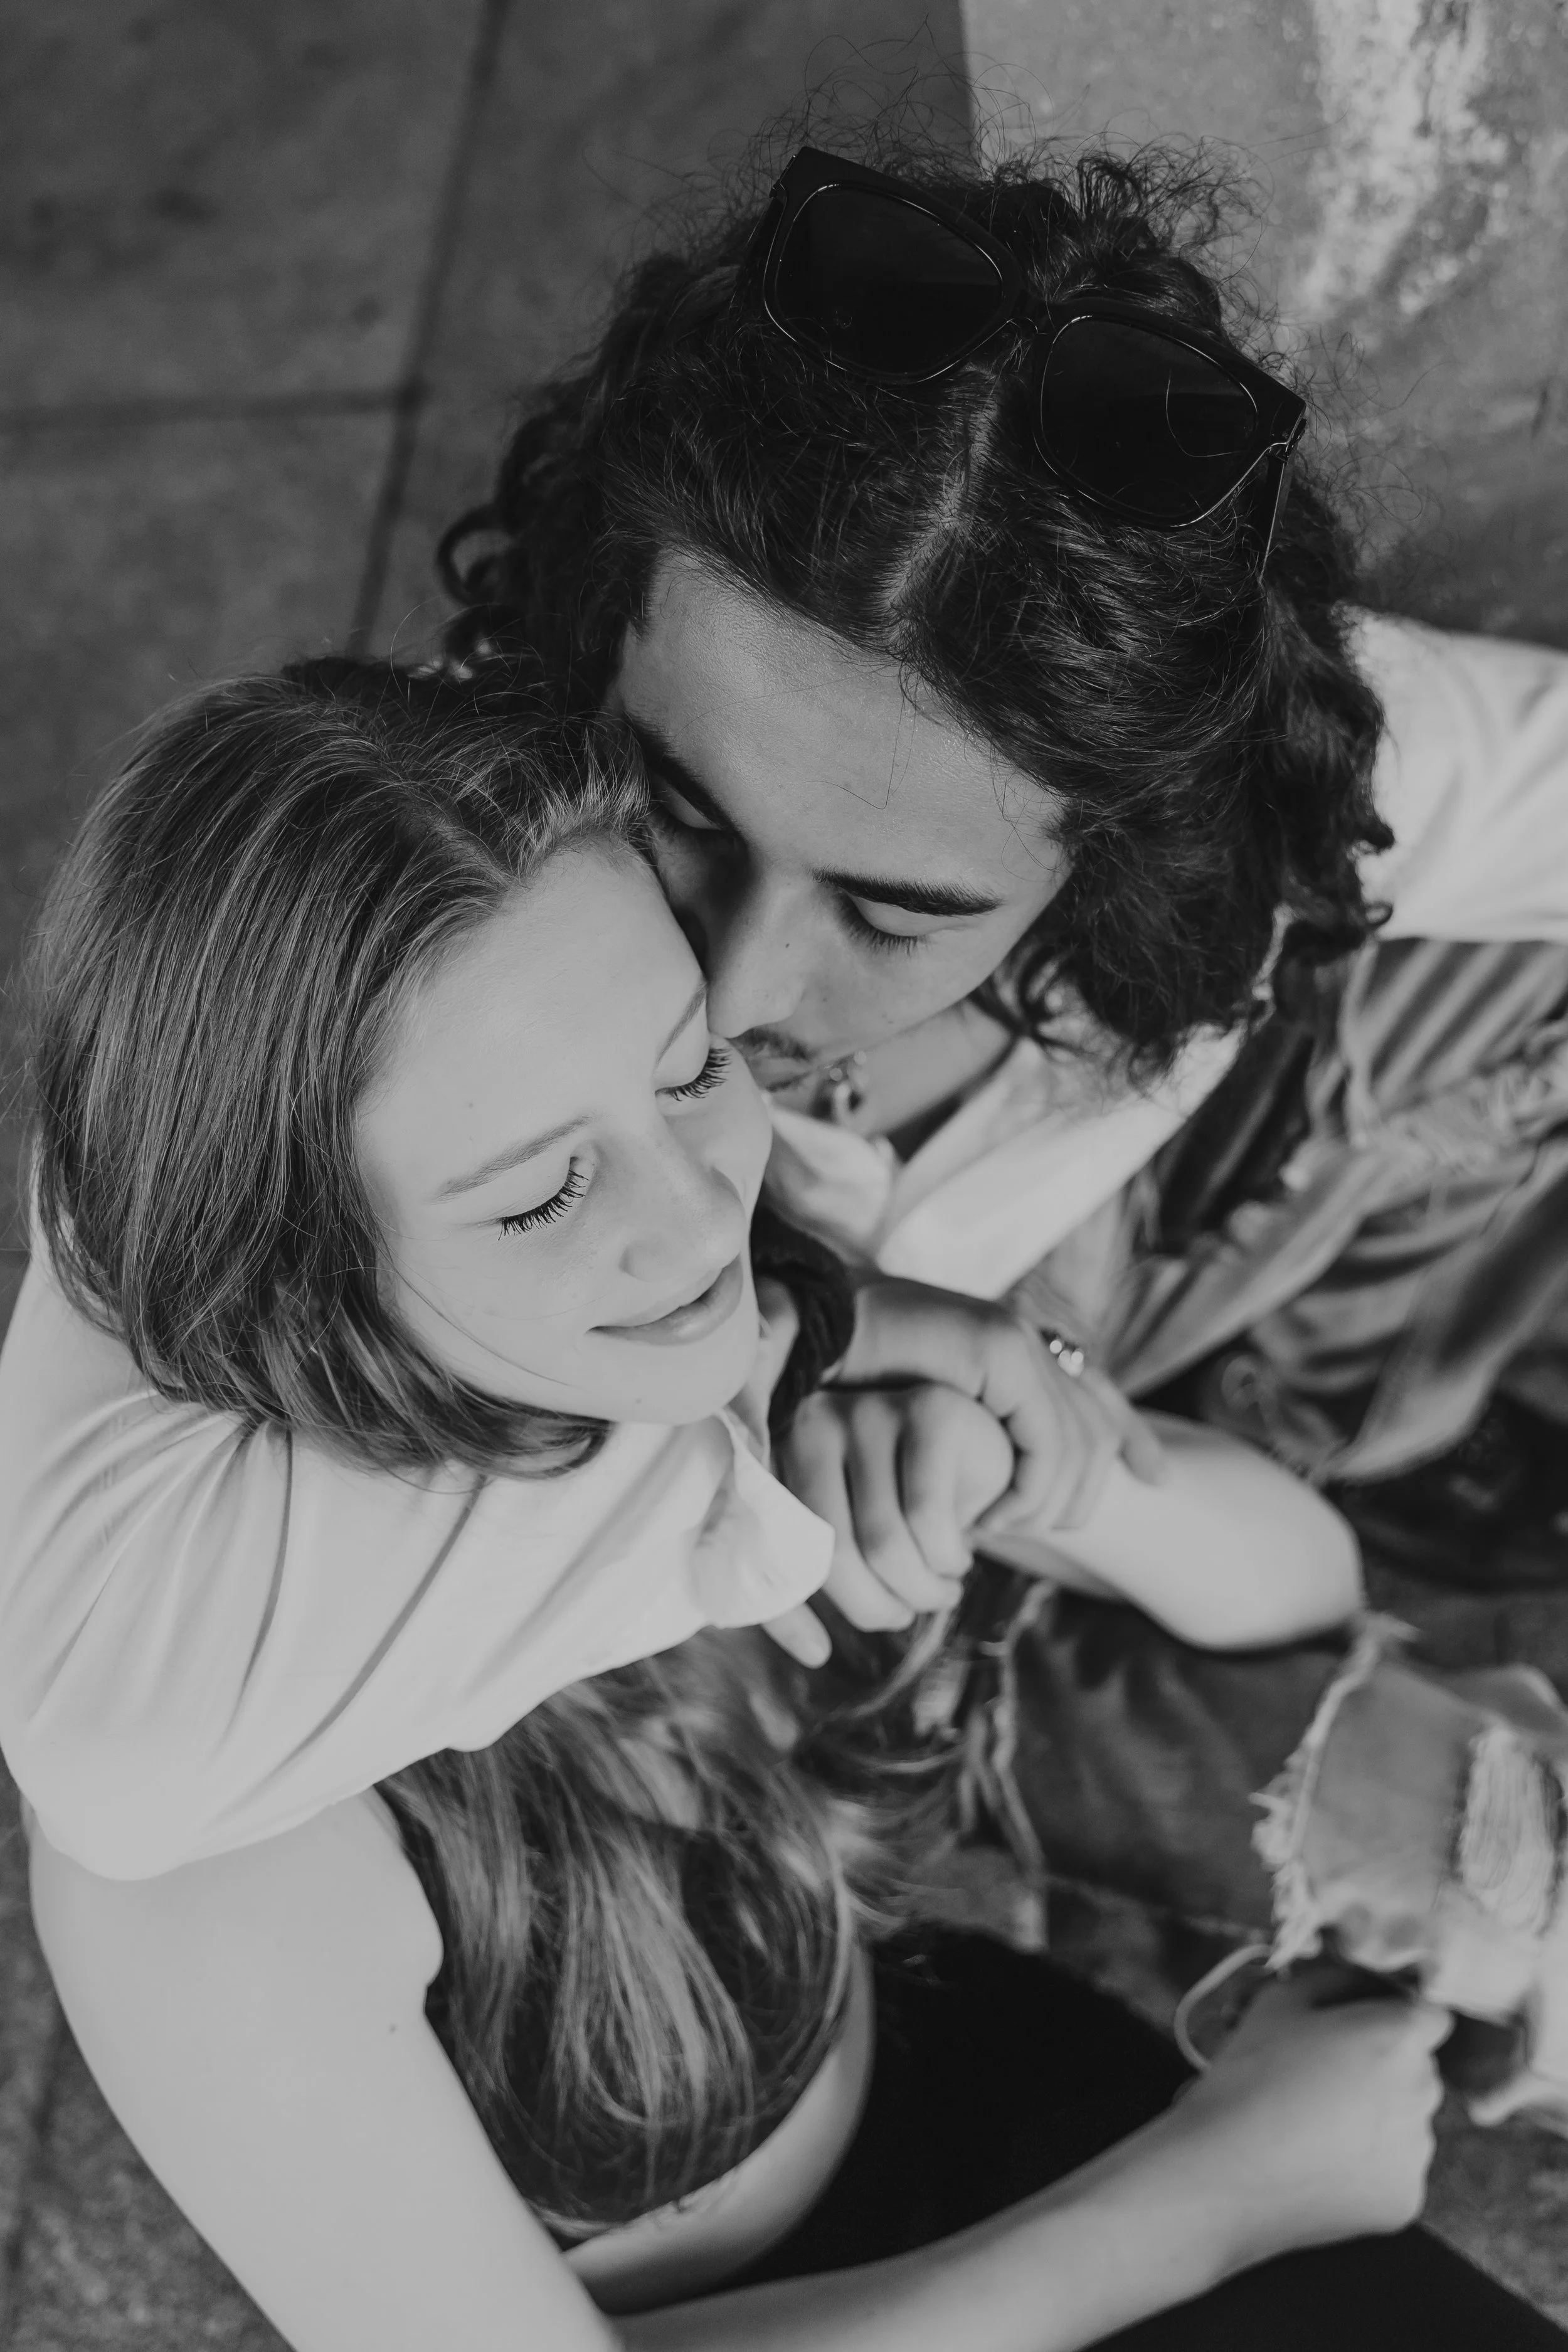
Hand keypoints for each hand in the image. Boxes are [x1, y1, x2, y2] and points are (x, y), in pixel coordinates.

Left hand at [778, 1384, 1013, 1628]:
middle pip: (831, 1553)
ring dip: (921, 1591)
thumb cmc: (895, 1501)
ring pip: (883, 1543)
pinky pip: (929, 1518)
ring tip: (937, 1592)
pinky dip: (946, 1560)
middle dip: (873, 1608)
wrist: (970, 1445)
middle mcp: (812, 1424)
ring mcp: (869, 1412)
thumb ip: (811, 1581)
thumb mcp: (845, 1537)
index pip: (766, 1549)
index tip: (819, 1651)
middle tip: (901, 1616)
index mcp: (776, 1456)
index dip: (786, 1612)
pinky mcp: (927, 1412)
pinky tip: (955, 1561)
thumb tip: (815, 1654)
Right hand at [835, 1279, 1164, 1534]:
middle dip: (1087, 1491)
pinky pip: (1045, 1440)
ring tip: (1001, 1529)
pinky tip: (990, 1516)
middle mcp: (1026, 1336)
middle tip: (1046, 1530)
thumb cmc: (852, 1378)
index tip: (1156, 1477)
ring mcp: (1015, 1337)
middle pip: (1098, 1429)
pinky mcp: (997, 1348)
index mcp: (1016, 1345)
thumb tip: (1008, 1471)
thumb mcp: (924, 1413)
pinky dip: (1028, 1490)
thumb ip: (971, 1429)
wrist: (808, 1323)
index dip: (1133, 1435)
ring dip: (1050, 1501)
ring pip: (1079, 1441)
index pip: (1100, 1393)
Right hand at [1167, 1965, 1448, 2267]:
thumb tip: (1361, 1978)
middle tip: (1324, 2073)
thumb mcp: (1282, 2000)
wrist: (1225, 2172)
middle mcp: (1424, 2093)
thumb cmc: (1250, 2075)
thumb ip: (1334, 1978)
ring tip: (1314, 2124)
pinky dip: (1367, 2166)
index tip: (1356, 2028)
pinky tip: (1321, 2163)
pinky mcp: (1405, 2201)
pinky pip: (1395, 2170)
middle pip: (1417, 2068)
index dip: (1392, 2016)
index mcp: (1399, 2037)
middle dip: (1382, 2066)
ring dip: (1375, 2116)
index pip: (1428, 2015)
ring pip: (1408, 2121)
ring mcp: (1417, 2153)